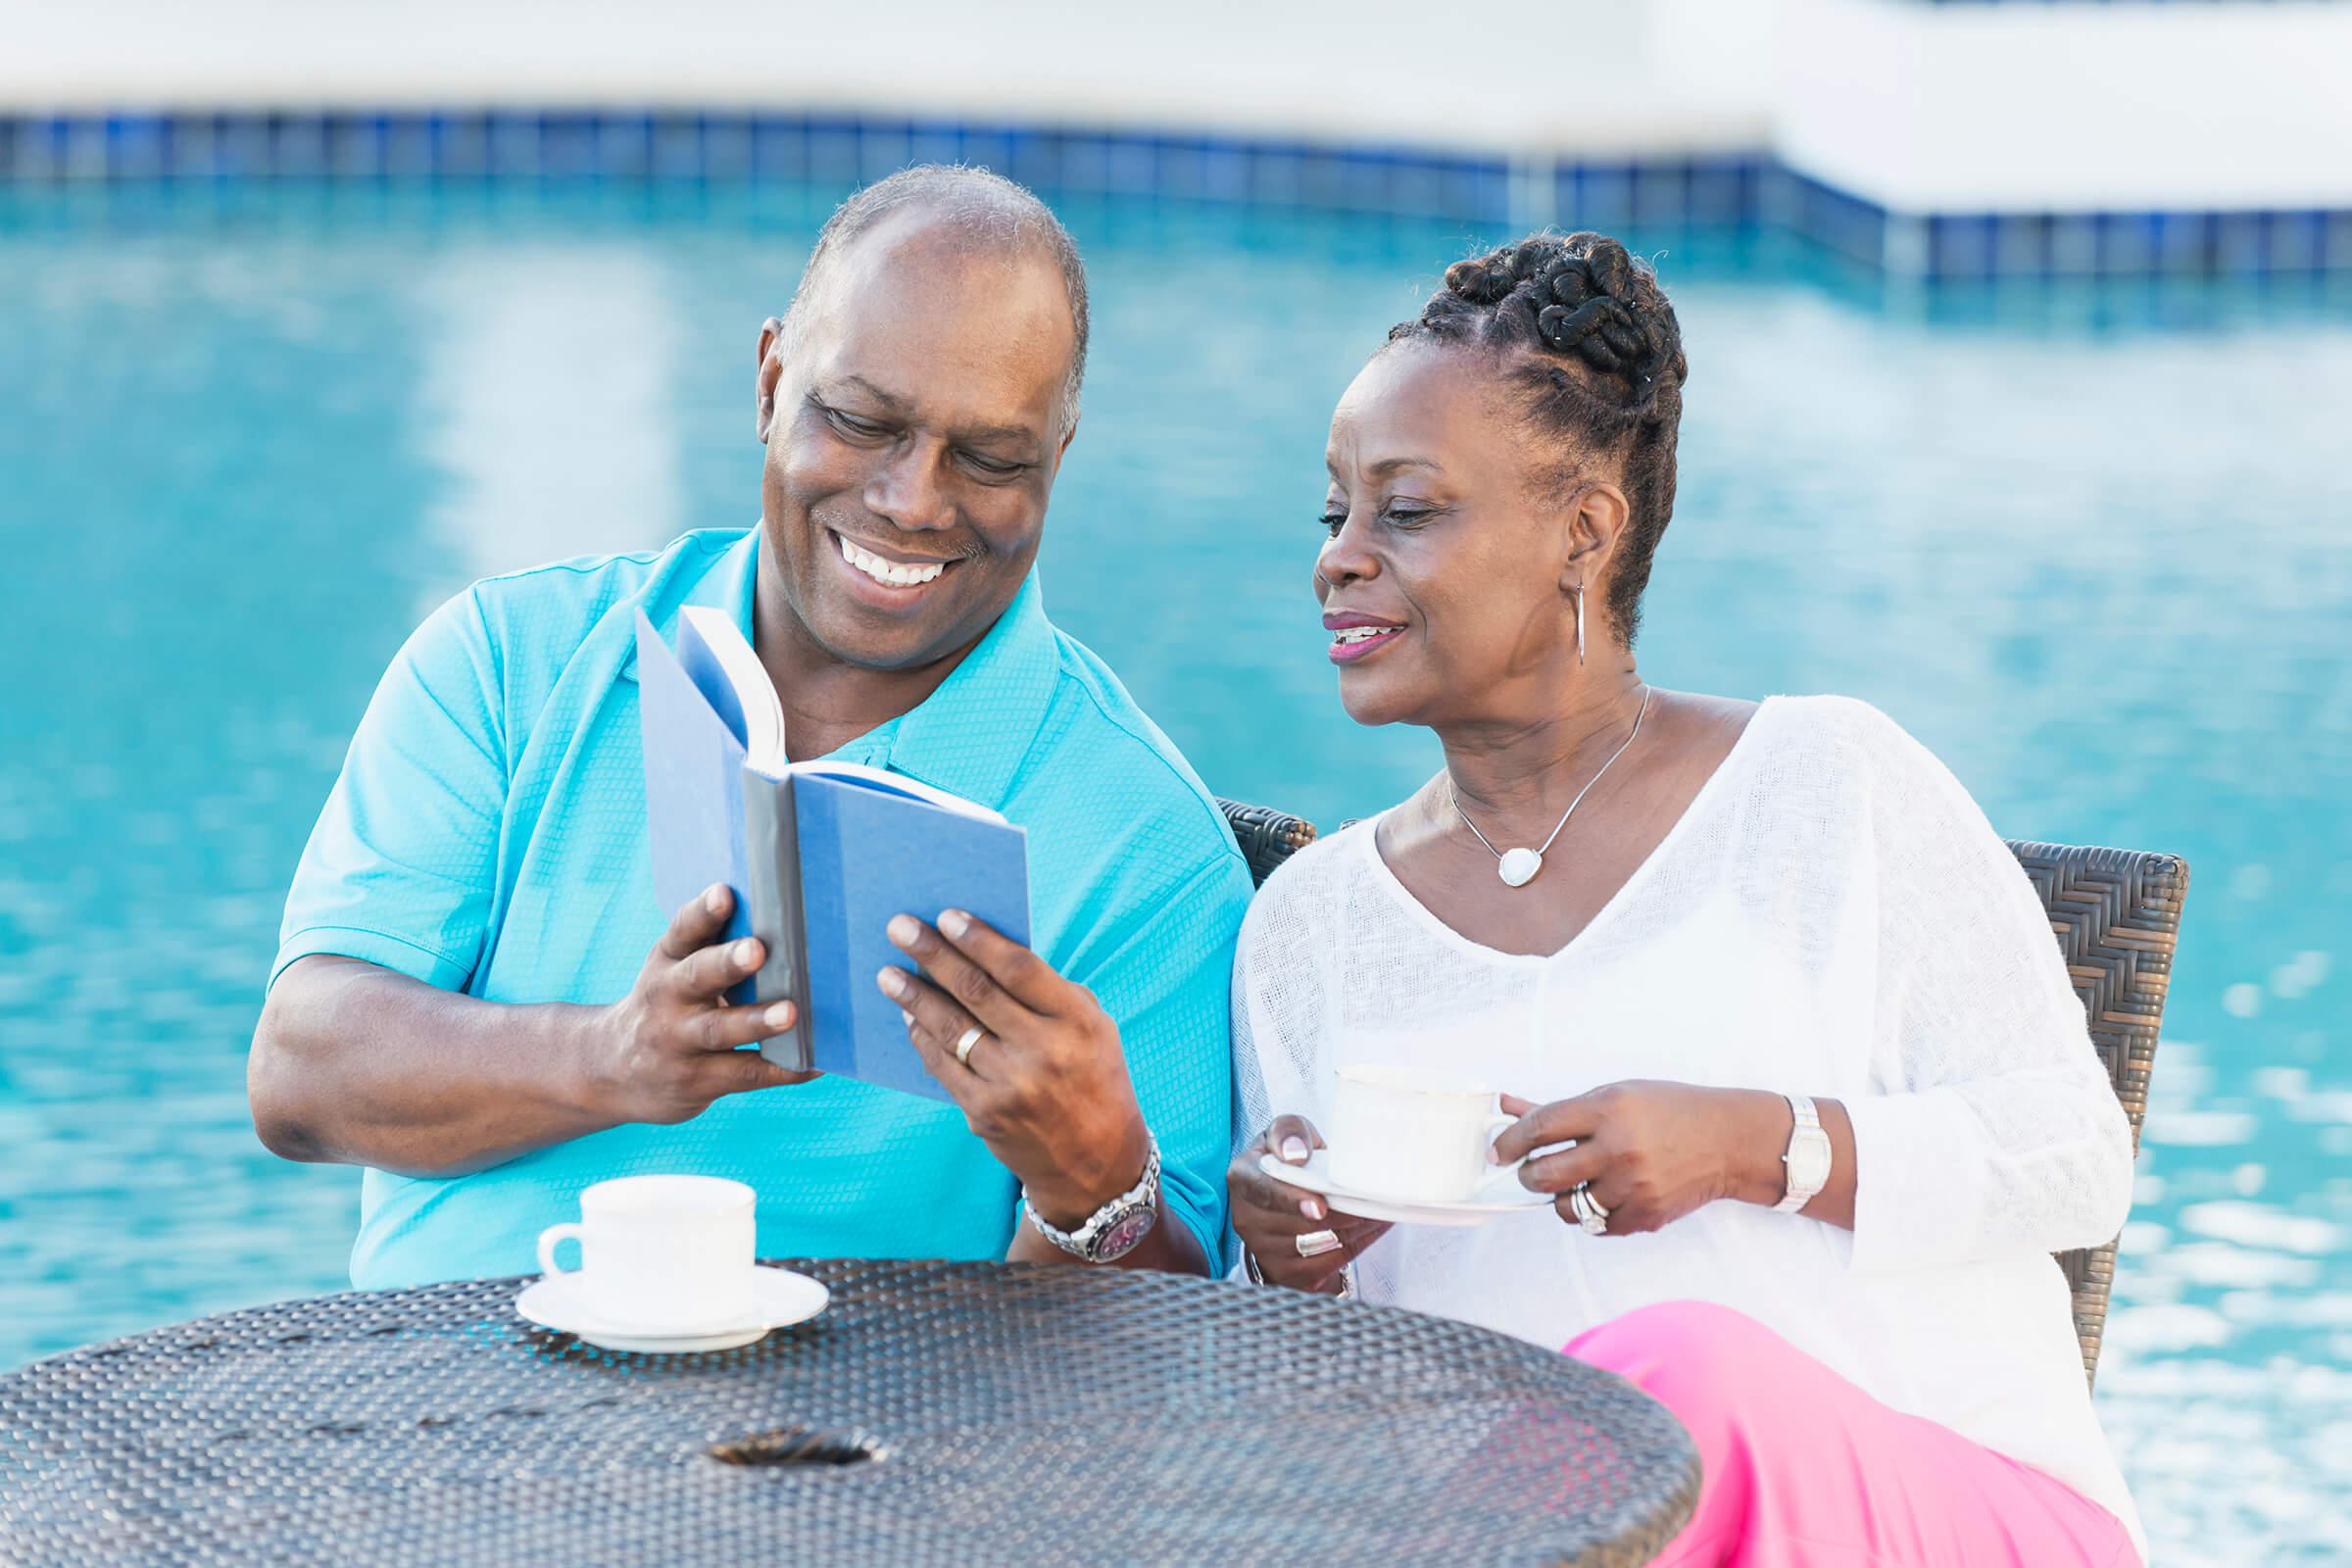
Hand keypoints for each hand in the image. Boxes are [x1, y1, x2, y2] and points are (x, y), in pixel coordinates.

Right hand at [589, 884, 817, 1123]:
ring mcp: (680, 1042)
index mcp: (666, 962)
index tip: (724, 893)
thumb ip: (711, 949)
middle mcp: (667, 998)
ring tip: (791, 1013)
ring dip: (757, 1021)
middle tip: (757, 950)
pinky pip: (743, 1073)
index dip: (703, 912)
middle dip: (727, 963)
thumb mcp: (672, 972)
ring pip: (720, 1030)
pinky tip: (814, 1063)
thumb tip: (785, 923)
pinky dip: (782, 1070)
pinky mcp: (696, 1080)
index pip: (682, 931)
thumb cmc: (666, 1006)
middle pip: (697, 976)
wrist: (613, 1071)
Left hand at [879, 909, 1147, 1227]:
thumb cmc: (1093, 1077)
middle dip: (933, 956)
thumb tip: (983, 953)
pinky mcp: (984, 1114)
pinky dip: (922, 1037)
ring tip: (888, 974)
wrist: (1096, 1162)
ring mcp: (1011, 1086)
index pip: (1019, 968)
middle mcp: (1044, 1052)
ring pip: (951, 1028)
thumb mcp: (1092, 1028)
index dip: (979, 939)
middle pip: (977, 992)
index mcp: (1077, 1021)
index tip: (946, 915)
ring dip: (913, 997)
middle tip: (899, 928)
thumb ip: (1047, 993)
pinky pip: (943, 1066)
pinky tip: (909, 1016)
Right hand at [1228, 1115, 1390, 1293]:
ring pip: (1317, 1245)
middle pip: (1298, 1224)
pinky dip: (1356, 1244)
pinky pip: (1329, 1264)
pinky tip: (1367, 1227)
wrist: (1286, 1195)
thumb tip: (1295, 1153)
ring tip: (1372, 1210)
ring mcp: (1262, 1250)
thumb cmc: (1288, 1158)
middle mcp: (1245, 1217)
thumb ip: (1290, 1132)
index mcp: (1243, 1177)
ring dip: (1353, 1228)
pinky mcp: (1284, 1273)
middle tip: (1368, 1201)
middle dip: (1340, 1213)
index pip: (1264, 1191)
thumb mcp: (1287, 1132)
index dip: (1292, 1200)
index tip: (1319, 1208)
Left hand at [1491, 1081, 1786, 1235]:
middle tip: (1533, 1171)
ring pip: (1567, 1208)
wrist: (1728, 1140)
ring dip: (1562, 1198)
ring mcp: (1634, 1185)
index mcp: (1608, 1110)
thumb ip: (1559, 1109)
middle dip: (1528, 1175)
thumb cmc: (1668, 1111)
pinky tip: (1606, 1195)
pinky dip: (1593, 1215)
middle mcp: (1619, 1148)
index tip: (1498, 1152)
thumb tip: (1507, 1105)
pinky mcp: (1646, 1215)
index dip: (1509, 1142)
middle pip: (1545, 1174)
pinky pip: (1597, 1227)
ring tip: (1579, 1182)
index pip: (1539, 1128)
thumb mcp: (1614, 1096)